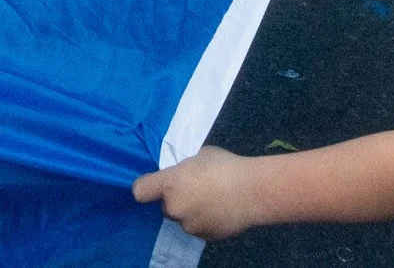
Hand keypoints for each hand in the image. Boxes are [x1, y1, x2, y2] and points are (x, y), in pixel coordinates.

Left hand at [132, 147, 262, 240]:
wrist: (253, 191)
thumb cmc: (225, 165)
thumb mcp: (200, 156)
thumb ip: (185, 169)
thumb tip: (185, 176)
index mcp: (170, 184)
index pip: (140, 191)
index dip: (146, 188)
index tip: (154, 186)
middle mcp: (174, 208)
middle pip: (165, 206)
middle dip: (177, 200)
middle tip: (196, 190)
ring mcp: (189, 225)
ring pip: (184, 219)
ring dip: (192, 212)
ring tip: (214, 200)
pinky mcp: (204, 237)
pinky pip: (199, 228)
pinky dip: (206, 221)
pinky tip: (221, 211)